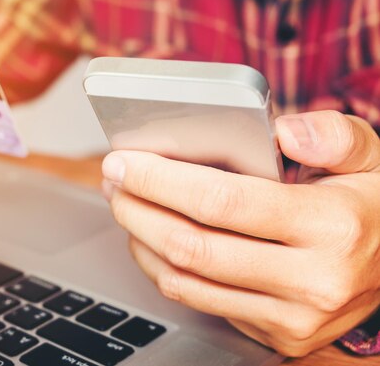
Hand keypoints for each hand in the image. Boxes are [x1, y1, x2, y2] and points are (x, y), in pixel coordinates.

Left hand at [102, 110, 379, 356]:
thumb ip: (334, 135)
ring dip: (141, 239)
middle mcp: (312, 281)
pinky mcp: (277, 335)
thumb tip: (282, 132)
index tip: (124, 162)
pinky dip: (163, 269)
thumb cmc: (373, 208)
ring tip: (125, 204)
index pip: (223, 201)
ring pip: (186, 281)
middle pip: (193, 246)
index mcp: (332, 226)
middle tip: (113, 180)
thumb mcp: (373, 158)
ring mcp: (292, 317)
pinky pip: (199, 302)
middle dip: (137, 209)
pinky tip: (151, 239)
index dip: (161, 180)